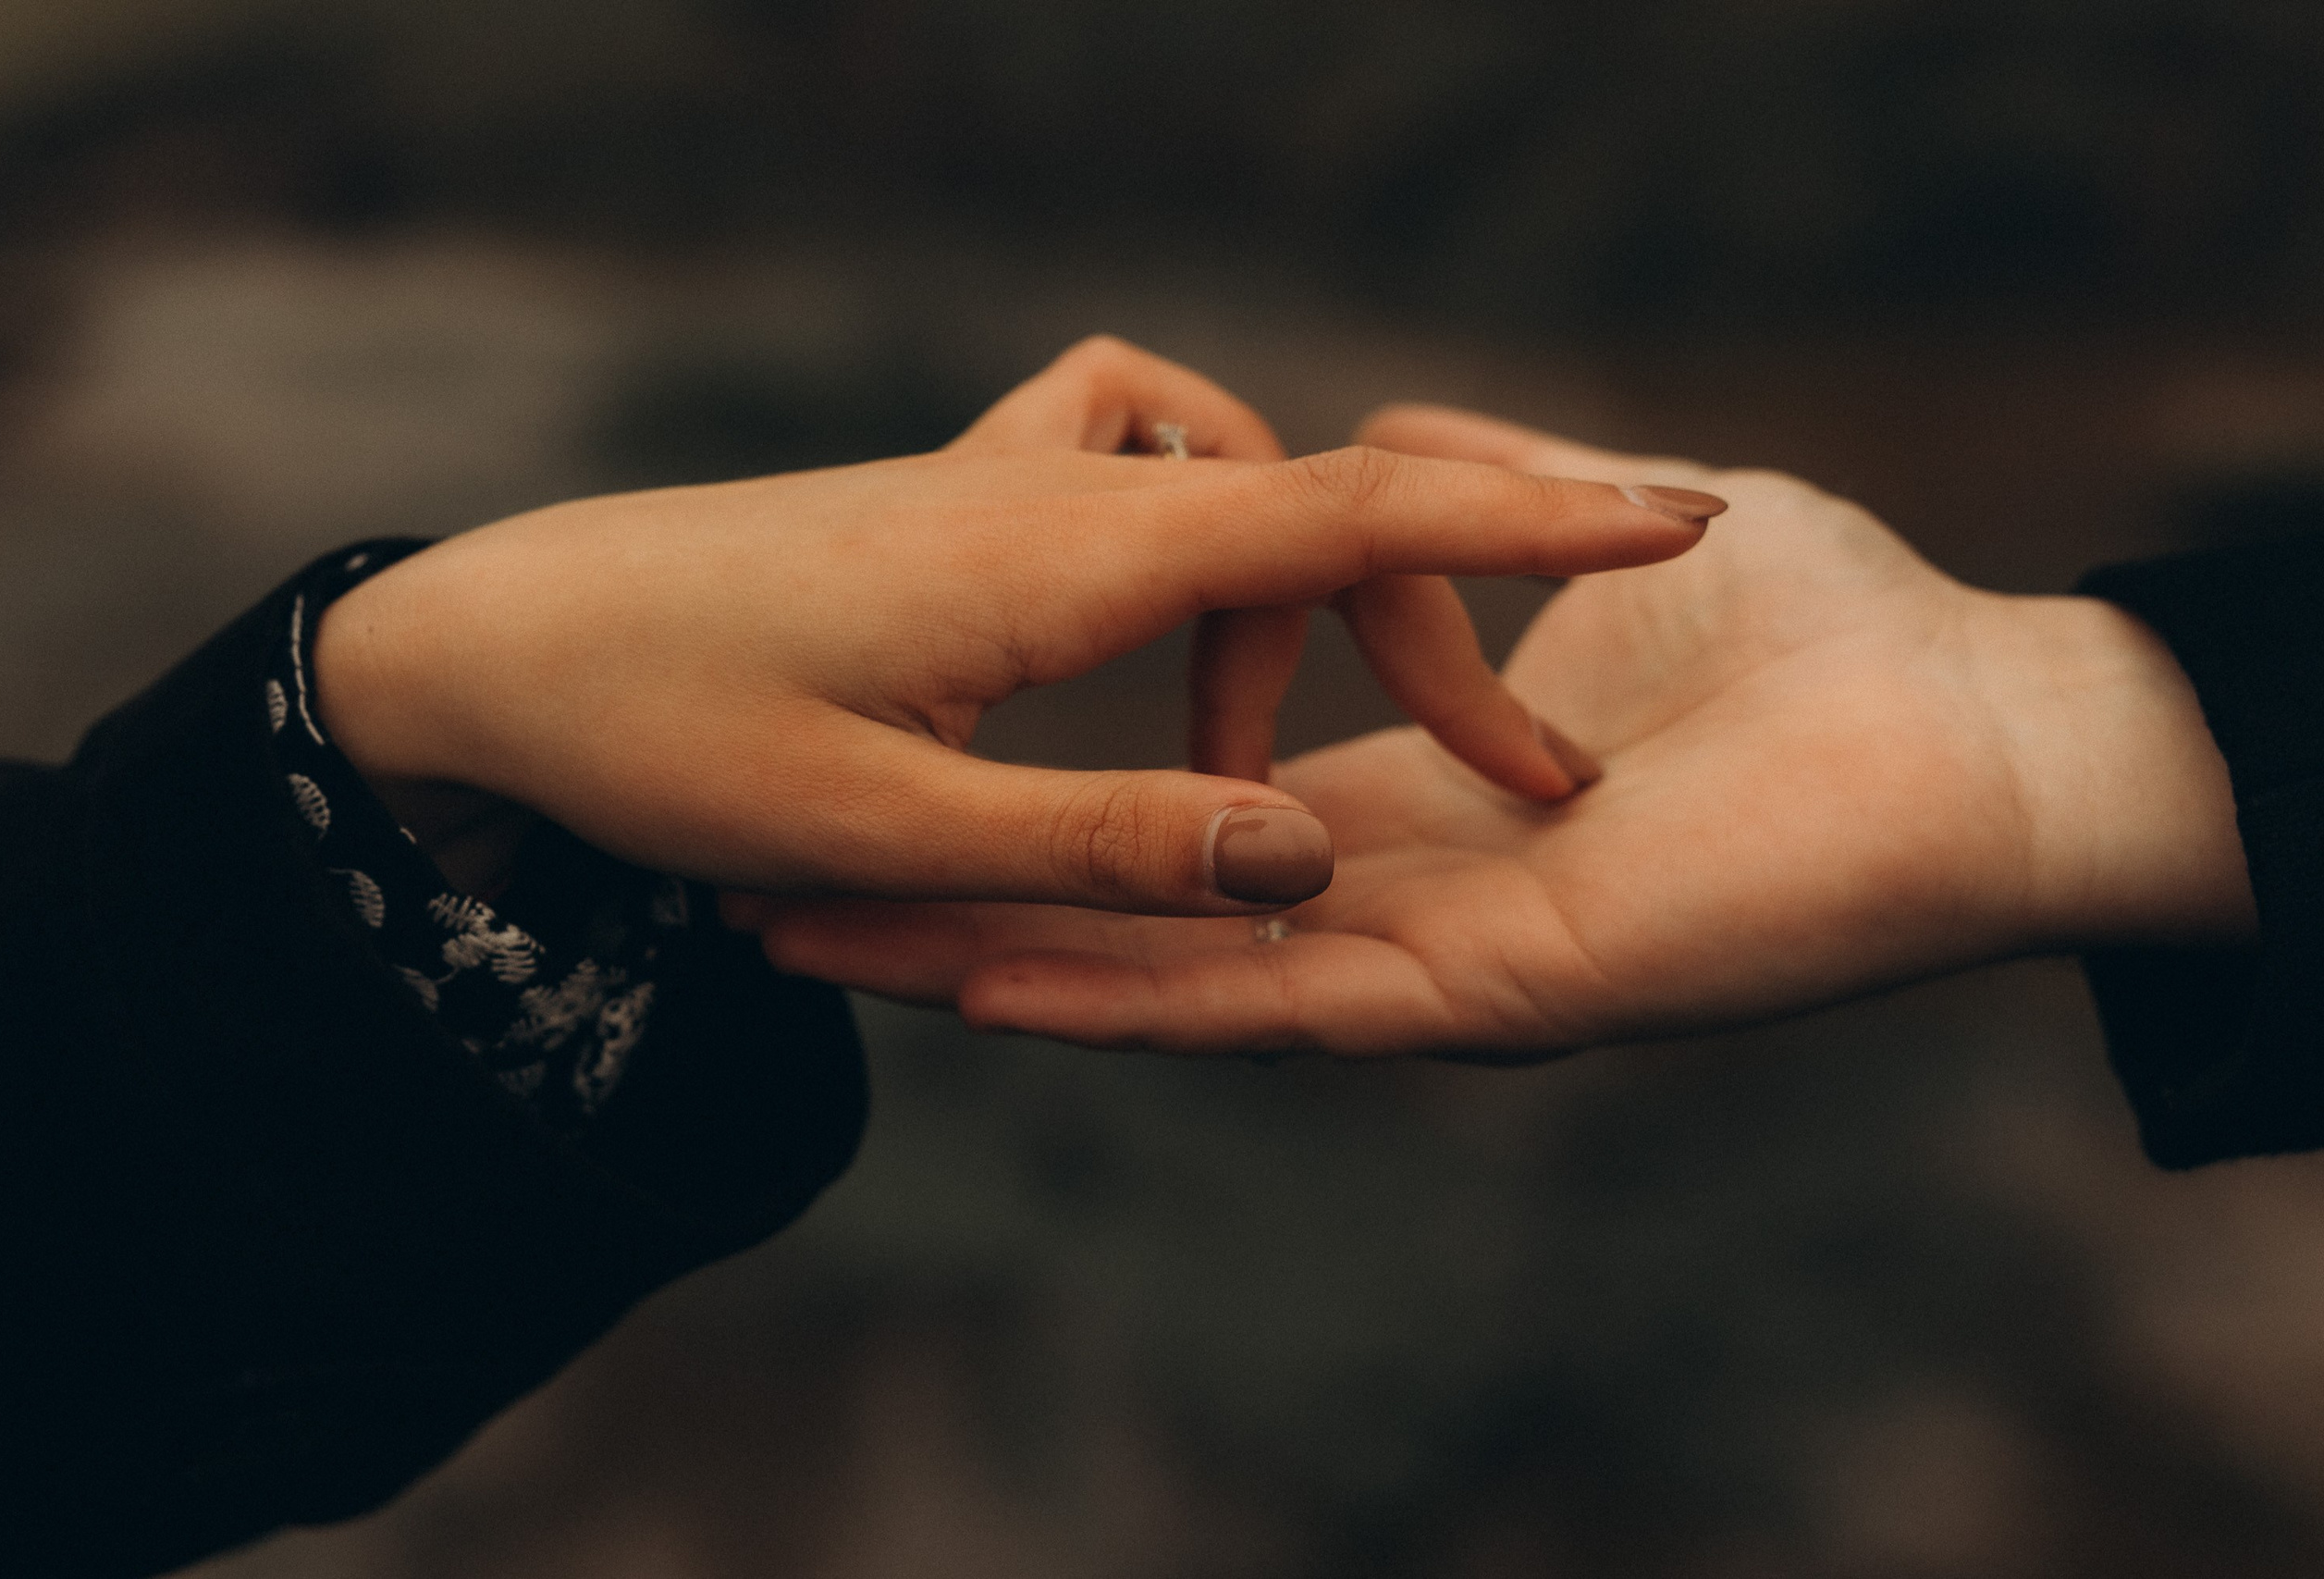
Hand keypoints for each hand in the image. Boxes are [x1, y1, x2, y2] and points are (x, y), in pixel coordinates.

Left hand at [313, 347, 1710, 911]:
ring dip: (1334, 592)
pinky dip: (1212, 539)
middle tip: (1559, 740)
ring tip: (1354, 733)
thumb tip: (1302, 860)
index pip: (1352, 510)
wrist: (493, 638)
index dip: (1536, 518)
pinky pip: (1141, 478)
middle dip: (1476, 590)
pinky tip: (1197, 623)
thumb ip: (1109, 846)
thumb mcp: (887, 829)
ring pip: (1239, 493)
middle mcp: (1061, 487)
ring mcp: (1009, 478)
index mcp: (1072, 554)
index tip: (1688, 523)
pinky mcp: (966, 499)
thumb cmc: (664, 734)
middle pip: (1324, 500)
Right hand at [760, 407, 2256, 1054]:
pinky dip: (1129, 995)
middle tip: (785, 895)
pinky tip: (993, 981)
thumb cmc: (1822, 630)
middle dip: (967, 912)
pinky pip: (1277, 1004)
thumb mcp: (1604, 521)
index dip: (1053, 801)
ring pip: (1169, 979)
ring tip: (827, 946)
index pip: (1190, 812)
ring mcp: (1428, 962)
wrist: (1976, 727)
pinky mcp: (1482, 997)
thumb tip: (1384, 437)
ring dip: (998, 967)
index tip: (917, 769)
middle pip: (1144, 918)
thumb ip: (1482, 488)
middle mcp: (1399, 900)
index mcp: (1423, 801)